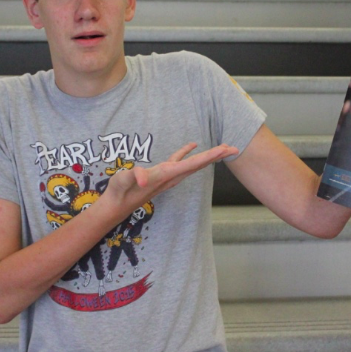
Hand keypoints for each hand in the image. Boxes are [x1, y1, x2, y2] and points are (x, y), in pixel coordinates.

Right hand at [102, 143, 237, 216]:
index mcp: (165, 175)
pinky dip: (187, 153)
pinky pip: (179, 161)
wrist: (116, 207)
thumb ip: (132, 177)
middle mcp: (170, 177)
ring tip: (222, 149)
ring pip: (192, 164)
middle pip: (198, 165)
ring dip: (207, 156)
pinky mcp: (161, 174)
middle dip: (215, 156)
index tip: (224, 151)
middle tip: (234, 148)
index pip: (191, 164)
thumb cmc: (119, 192)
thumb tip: (142, 178)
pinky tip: (192, 145)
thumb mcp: (122, 182)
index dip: (208, 156)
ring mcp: (167, 176)